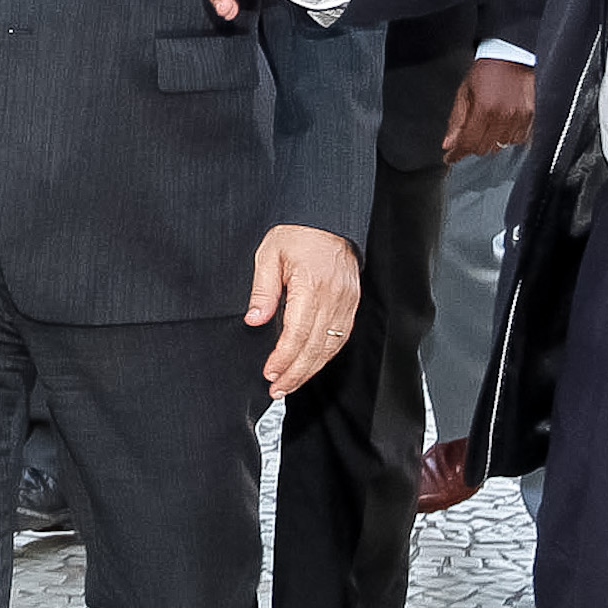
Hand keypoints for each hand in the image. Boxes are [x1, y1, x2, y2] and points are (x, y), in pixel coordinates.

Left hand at [247, 223, 360, 397]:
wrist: (328, 218)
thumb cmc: (298, 233)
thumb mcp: (269, 255)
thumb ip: (262, 291)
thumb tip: (254, 321)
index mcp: (312, 284)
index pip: (298, 332)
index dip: (284, 358)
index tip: (269, 373)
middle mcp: (334, 297)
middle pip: (316, 347)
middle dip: (295, 373)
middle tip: (277, 389)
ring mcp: (347, 302)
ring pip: (331, 347)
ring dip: (310, 370)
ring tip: (290, 384)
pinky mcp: (352, 304)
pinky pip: (341, 337)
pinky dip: (325, 356)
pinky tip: (310, 365)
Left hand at [441, 57, 536, 159]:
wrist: (509, 57)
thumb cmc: (485, 72)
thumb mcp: (463, 94)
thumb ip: (456, 121)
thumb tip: (449, 144)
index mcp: (484, 109)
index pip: (468, 143)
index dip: (457, 154)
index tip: (451, 158)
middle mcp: (503, 115)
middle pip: (484, 148)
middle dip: (472, 146)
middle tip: (467, 137)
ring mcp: (518, 117)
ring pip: (500, 146)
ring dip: (490, 141)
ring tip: (486, 127)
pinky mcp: (529, 116)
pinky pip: (517, 140)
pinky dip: (507, 138)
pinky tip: (500, 127)